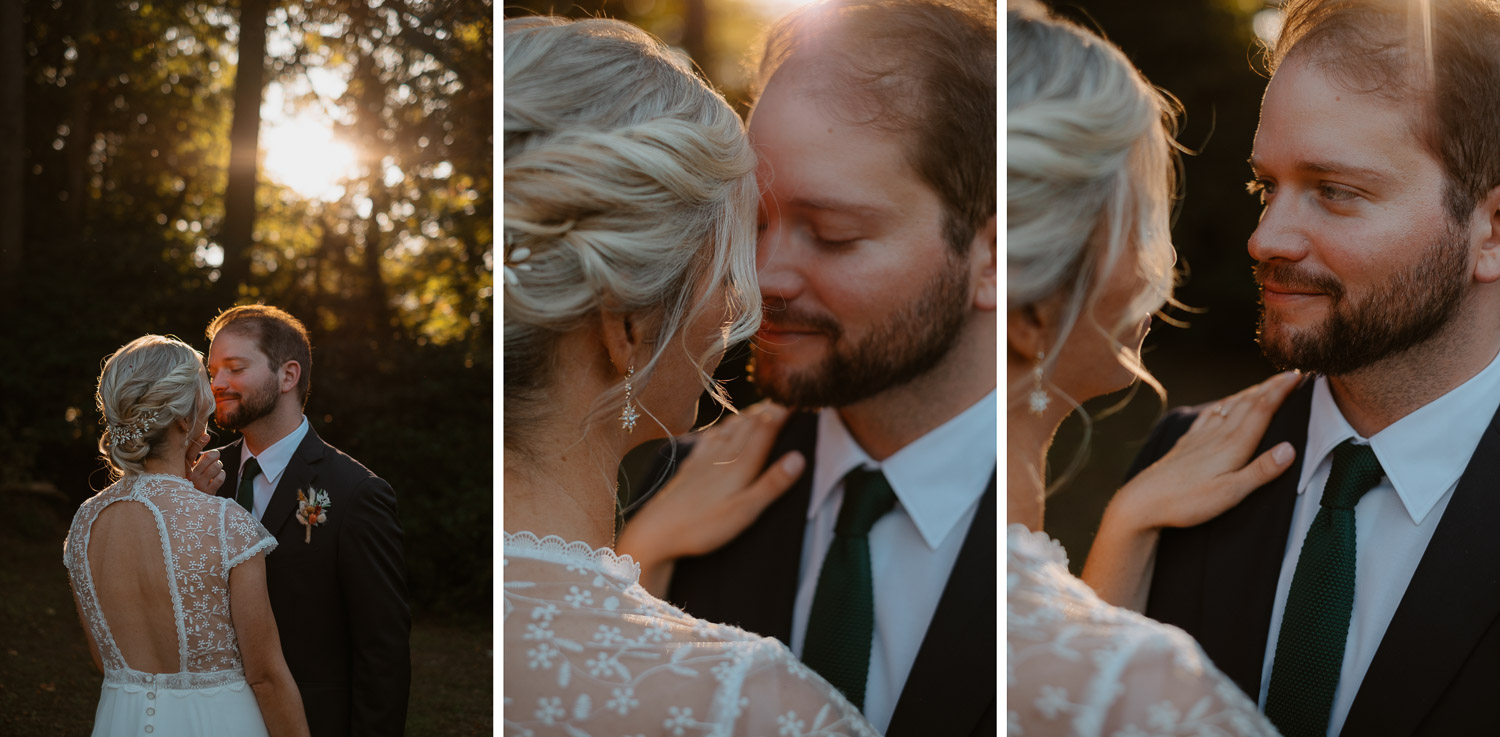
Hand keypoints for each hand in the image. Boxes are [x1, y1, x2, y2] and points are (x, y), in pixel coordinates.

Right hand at [186, 432, 225, 495]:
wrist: (188, 504)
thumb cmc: (189, 481)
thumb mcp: (186, 469)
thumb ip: (191, 457)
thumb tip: (204, 436)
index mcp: (182, 469)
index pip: (190, 453)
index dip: (199, 443)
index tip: (206, 436)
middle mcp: (190, 476)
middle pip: (208, 457)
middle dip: (215, 454)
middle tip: (214, 456)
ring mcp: (199, 485)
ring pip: (217, 466)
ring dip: (218, 465)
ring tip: (215, 467)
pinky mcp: (208, 492)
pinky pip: (220, 477)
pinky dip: (221, 475)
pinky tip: (217, 476)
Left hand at [618, 401, 805, 595]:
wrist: (656, 532)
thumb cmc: (702, 527)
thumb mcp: (744, 513)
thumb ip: (771, 485)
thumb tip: (799, 457)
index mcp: (740, 465)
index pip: (767, 430)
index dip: (783, 413)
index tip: (799, 399)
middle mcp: (723, 455)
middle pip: (750, 424)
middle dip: (769, 410)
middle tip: (785, 398)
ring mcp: (704, 458)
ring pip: (731, 428)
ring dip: (748, 415)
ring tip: (761, 408)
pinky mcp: (691, 465)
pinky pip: (711, 437)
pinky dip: (724, 427)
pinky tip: (722, 429)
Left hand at [1082, 371, 1301, 608]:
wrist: (1142, 502)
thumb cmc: (1186, 502)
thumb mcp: (1230, 494)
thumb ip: (1260, 471)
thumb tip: (1290, 448)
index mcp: (1233, 445)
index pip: (1262, 410)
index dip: (1281, 391)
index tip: (1299, 375)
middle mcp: (1217, 435)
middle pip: (1248, 403)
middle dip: (1270, 387)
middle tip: (1290, 374)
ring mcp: (1200, 437)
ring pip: (1229, 407)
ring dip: (1249, 393)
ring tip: (1264, 385)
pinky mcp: (1187, 443)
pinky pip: (1209, 416)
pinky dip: (1224, 405)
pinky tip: (1223, 405)